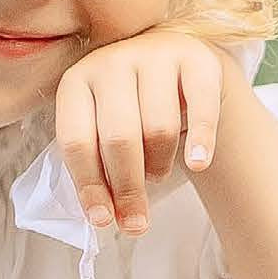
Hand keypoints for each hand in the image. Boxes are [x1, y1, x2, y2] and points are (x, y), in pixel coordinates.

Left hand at [54, 26, 235, 240]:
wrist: (174, 64)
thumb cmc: (130, 109)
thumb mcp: (102, 131)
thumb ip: (100, 169)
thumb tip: (108, 218)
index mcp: (76, 83)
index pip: (76, 140)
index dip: (89, 185)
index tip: (103, 221)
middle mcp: (111, 62)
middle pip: (119, 137)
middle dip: (128, 188)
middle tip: (137, 223)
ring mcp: (154, 55)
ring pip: (158, 128)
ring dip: (159, 165)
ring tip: (157, 174)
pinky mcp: (196, 58)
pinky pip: (201, 107)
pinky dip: (200, 141)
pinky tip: (198, 165)